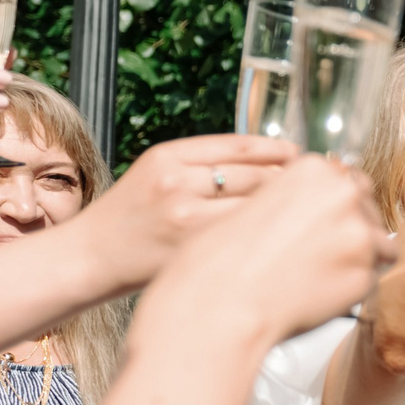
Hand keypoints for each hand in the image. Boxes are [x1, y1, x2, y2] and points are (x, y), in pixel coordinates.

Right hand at [76, 134, 299, 293]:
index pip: (242, 145)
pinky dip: (269, 240)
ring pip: (256, 208)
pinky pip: (244, 239)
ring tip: (308, 221)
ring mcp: (184, 217)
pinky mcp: (191, 250)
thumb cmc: (129, 220)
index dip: (280, 152)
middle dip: (293, 186)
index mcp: (169, 155)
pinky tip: (284, 246)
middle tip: (317, 195)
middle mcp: (176, 180)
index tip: (302, 159)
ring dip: (289, 214)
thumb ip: (204, 165)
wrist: (87, 259)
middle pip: (257, 175)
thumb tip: (274, 165)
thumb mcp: (157, 174)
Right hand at [139, 153, 393, 346]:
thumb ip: (289, 197)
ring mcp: (359, 236)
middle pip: (369, 208)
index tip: (330, 218)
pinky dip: (354, 287)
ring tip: (325, 274)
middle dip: (355, 227)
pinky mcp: (365, 276)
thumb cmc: (218, 259)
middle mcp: (343, 196)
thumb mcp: (249, 203)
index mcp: (314, 171)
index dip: (339, 203)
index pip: (349, 179)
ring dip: (361, 257)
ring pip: (381, 244)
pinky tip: (323, 293)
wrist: (218, 304)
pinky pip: (371, 280)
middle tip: (327, 250)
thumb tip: (306, 206)